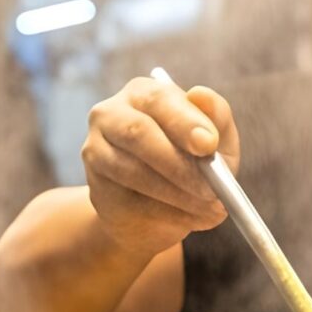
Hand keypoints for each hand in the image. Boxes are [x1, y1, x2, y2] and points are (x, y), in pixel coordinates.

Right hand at [80, 76, 240, 256]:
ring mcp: (95, 150)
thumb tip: (201, 94)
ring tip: (209, 208)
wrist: (152, 211)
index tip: (209, 145)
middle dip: (178, 162)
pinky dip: (165, 213)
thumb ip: (216, 117)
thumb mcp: (214, 142)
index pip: (159, 99)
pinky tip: (187, 218)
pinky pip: (129, 201)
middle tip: (211, 187)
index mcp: (143, 93)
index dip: (185, 121)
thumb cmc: (189, 164)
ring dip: (177, 194)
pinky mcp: (95, 186)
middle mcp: (110, 114)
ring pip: (132, 171)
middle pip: (138, 132)